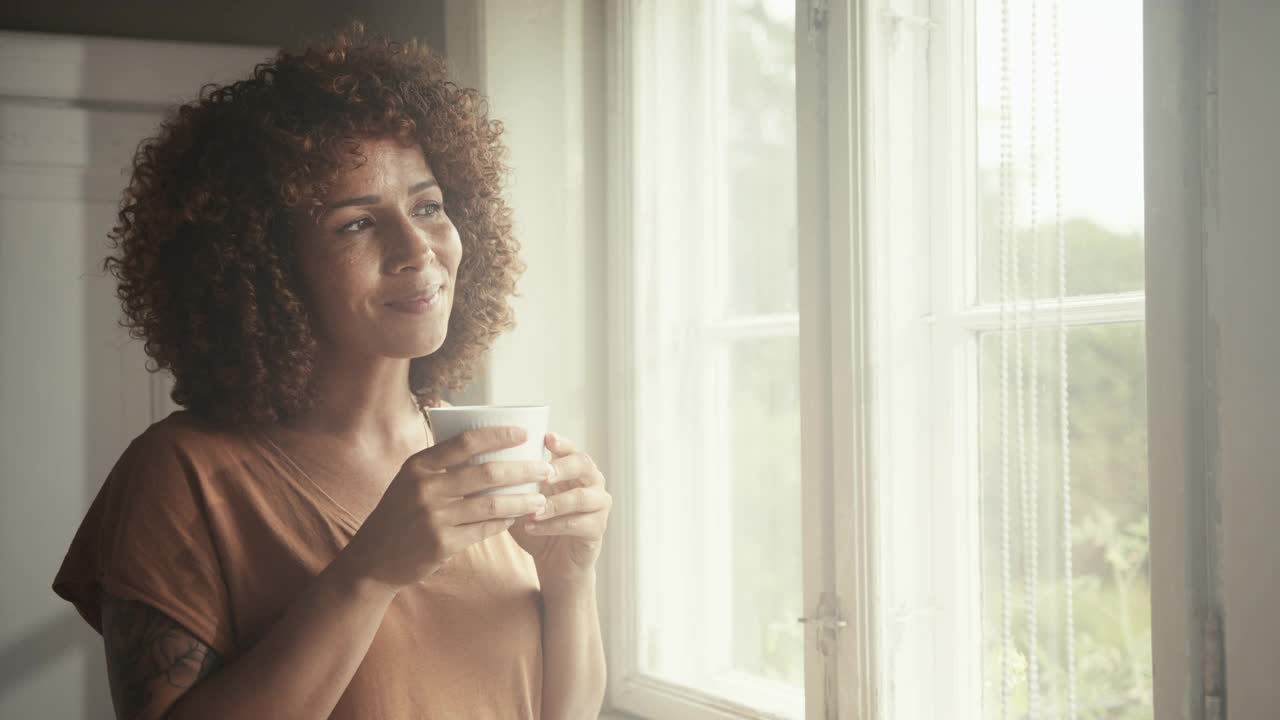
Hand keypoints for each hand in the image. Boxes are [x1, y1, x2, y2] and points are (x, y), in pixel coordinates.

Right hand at [338, 426, 553, 593]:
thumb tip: (489, 448)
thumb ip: (442, 467)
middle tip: (546, 470)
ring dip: (522, 501)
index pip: (466, 442)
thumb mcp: (411, 482)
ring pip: (491, 504)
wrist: (373, 559)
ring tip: (541, 499)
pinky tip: (516, 519)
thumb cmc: (399, 514)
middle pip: (487, 473)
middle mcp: (425, 488)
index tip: (524, 434)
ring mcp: (433, 517)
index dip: (499, 435)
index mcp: (419, 466)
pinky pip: (483, 529)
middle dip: (523, 470)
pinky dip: (504, 523)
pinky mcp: (441, 544)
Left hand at [509, 433, 611, 588]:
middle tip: (544, 474)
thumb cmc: (537, 521)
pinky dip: (553, 525)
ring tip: (532, 510)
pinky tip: (532, 528)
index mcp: (574, 468)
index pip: (571, 448)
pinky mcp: (597, 528)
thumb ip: (513, 481)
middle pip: (584, 464)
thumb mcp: (523, 498)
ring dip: (555, 503)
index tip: (546, 438)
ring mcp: (599, 504)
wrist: (555, 560)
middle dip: (562, 468)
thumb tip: (482, 462)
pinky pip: (577, 523)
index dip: (561, 442)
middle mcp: (591, 481)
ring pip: (582, 496)